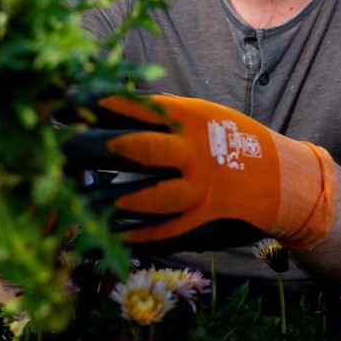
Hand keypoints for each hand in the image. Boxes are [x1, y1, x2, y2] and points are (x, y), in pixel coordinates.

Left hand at [63, 94, 337, 253]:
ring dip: (111, 199)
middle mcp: (192, 152)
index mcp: (188, 119)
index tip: (63, 100)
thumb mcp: (199, 118)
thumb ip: (158, 116)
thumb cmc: (230, 141)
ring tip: (76, 202)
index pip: (136, 106)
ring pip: (148, 195)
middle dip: (96, 147)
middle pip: (137, 148)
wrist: (283, 180)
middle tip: (57, 146)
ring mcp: (198, 189)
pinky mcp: (201, 221)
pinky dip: (133, 237)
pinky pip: (163, 232)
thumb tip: (104, 104)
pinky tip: (104, 240)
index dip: (98, 104)